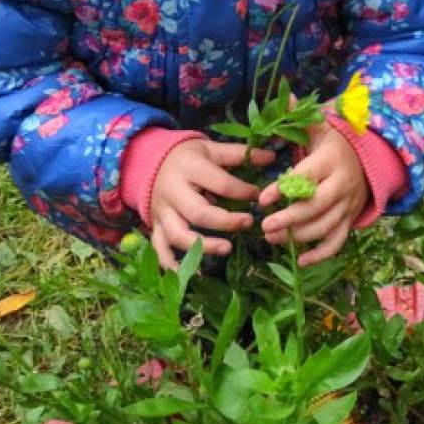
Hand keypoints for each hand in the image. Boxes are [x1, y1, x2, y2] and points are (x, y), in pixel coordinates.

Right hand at [150, 139, 274, 268]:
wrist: (151, 162)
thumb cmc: (190, 157)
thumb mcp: (212, 149)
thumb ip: (240, 154)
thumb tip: (272, 156)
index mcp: (190, 169)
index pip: (220, 184)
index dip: (242, 192)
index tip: (258, 196)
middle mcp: (173, 192)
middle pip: (198, 213)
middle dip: (225, 221)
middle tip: (249, 222)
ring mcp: (162, 212)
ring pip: (178, 234)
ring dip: (203, 245)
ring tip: (227, 249)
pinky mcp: (156, 225)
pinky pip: (160, 247)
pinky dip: (171, 263)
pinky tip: (188, 274)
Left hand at [258, 119, 366, 265]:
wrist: (369, 159)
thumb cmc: (334, 144)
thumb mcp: (320, 127)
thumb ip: (300, 117)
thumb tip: (284, 96)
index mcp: (331, 160)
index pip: (308, 176)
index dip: (286, 188)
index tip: (263, 198)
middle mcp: (342, 184)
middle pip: (318, 206)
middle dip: (291, 218)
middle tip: (264, 225)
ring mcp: (347, 205)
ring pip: (327, 226)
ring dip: (300, 236)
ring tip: (272, 238)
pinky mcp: (349, 220)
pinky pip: (338, 242)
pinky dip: (322, 254)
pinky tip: (300, 261)